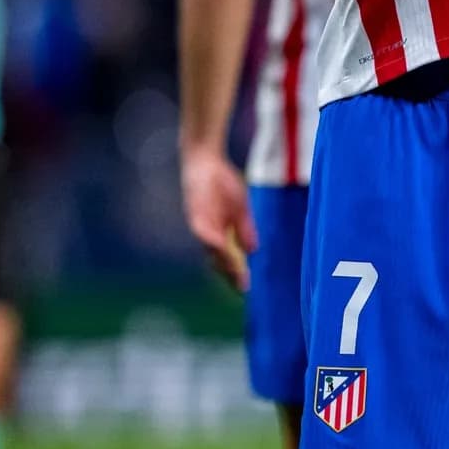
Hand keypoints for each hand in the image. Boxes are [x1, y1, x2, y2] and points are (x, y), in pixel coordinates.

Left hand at [182, 148, 257, 291]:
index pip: (225, 259)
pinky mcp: (196, 214)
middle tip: (242, 287)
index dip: (235, 273)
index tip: (246, 286)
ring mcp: (201, 224)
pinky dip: (213, 243)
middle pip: (216, 260)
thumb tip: (252, 250)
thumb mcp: (240, 207)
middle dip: (229, 274)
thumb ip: (245, 228)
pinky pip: (204, 233)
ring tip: (236, 273)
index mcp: (217, 233)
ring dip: (223, 263)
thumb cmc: (221, 182)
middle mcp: (207, 233)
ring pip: (211, 250)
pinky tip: (223, 249)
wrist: (205, 161)